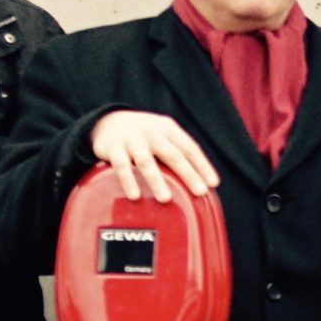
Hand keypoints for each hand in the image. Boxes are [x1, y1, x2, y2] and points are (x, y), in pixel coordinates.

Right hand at [90, 111, 218, 202]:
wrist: (107, 122)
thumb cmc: (143, 135)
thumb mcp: (163, 135)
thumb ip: (179, 152)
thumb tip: (202, 182)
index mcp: (168, 129)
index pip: (189, 148)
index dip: (202, 165)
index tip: (213, 184)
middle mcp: (152, 132)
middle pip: (173, 154)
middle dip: (188, 174)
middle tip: (199, 192)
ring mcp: (132, 139)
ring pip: (146, 161)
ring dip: (156, 180)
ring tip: (166, 198)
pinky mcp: (113, 147)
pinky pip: (121, 165)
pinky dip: (128, 180)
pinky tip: (135, 195)